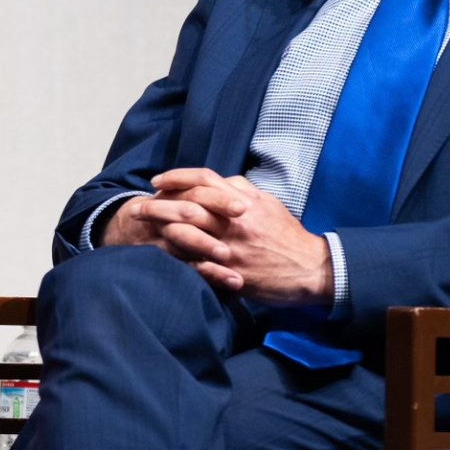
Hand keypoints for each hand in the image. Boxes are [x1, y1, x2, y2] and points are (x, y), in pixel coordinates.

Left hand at [136, 169, 334, 307]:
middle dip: (158, 204)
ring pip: (186, 233)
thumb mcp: (268, 203)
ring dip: (162, 229)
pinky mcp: (230, 272)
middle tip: (139, 206)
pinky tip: (162, 254)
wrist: (310, 269)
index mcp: (243, 201)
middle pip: (187, 205)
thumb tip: (219, 180)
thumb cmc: (286, 234)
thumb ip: (241, 189)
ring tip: (145, 228)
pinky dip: (177, 256)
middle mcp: (234, 221)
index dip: (175, 177)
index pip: (202, 180)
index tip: (157, 182)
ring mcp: (231, 247)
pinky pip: (196, 263)